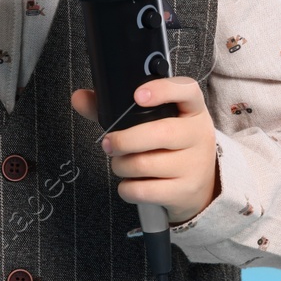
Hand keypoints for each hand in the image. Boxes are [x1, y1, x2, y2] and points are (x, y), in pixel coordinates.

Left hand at [71, 76, 221, 224]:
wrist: (200, 185)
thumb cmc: (170, 145)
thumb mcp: (154, 121)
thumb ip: (115, 109)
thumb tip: (79, 98)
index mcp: (191, 109)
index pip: (186, 90)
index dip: (163, 90)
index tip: (138, 95)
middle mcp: (197, 134)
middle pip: (161, 133)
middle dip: (125, 140)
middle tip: (108, 144)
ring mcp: (194, 164)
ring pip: (146, 164)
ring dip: (121, 166)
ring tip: (120, 163)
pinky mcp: (185, 191)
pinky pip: (145, 190)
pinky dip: (127, 188)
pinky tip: (129, 183)